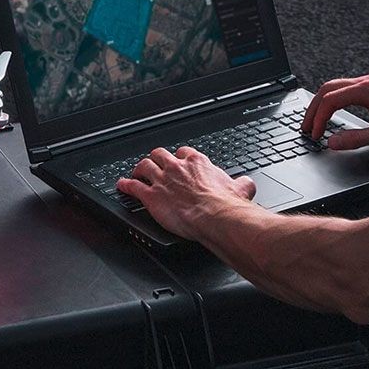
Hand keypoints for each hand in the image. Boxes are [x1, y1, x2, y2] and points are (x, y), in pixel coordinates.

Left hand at [115, 146, 256, 238]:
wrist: (213, 216)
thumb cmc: (225, 205)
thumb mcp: (241, 189)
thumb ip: (242, 183)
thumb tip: (247, 183)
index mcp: (197, 163)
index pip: (183, 153)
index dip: (179, 158)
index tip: (179, 162)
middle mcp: (177, 168)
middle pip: (160, 154)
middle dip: (156, 158)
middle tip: (155, 164)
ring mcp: (162, 180)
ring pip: (144, 166)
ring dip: (139, 168)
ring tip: (137, 172)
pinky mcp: (151, 196)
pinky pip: (133, 186)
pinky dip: (125, 185)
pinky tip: (121, 185)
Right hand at [302, 73, 368, 150]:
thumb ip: (354, 139)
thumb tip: (332, 142)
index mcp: (366, 90)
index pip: (330, 100)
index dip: (318, 118)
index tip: (314, 134)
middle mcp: (367, 83)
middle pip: (328, 89)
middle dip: (314, 109)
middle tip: (306, 127)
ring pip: (335, 88)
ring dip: (322, 104)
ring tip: (315, 121)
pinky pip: (345, 90)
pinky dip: (333, 102)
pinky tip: (332, 113)